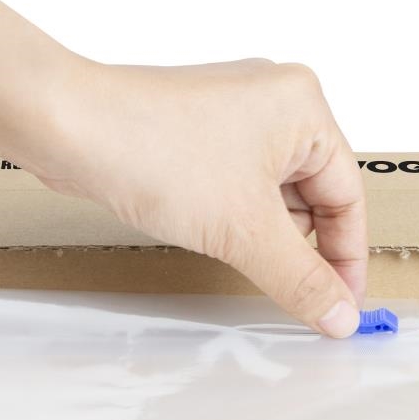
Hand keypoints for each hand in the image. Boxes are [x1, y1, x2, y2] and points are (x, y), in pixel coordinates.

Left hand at [22, 59, 366, 336]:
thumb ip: (299, 279)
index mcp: (304, 107)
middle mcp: (274, 102)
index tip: (341, 308)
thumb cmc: (156, 154)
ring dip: (264, 236)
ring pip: (271, 195)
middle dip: (302, 248)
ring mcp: (232, 115)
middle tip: (297, 299)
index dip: (346, 259)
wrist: (70, 129)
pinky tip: (215, 239)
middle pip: (313, 196)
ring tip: (245, 262)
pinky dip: (234, 219)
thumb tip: (341, 318)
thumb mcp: (244, 231)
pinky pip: (235, 186)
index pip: (348, 196)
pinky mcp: (195, 133)